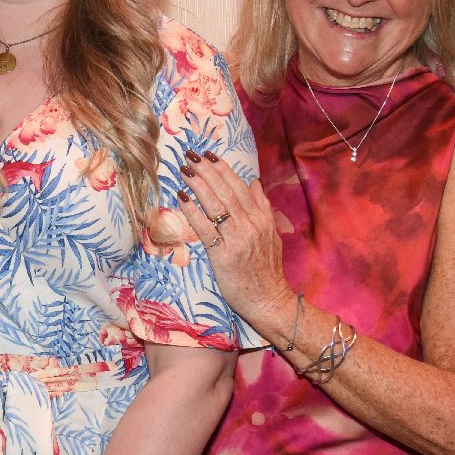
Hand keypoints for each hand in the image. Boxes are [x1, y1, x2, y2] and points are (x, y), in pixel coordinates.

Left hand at [175, 151, 291, 325]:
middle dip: (207, 171)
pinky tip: (182, 198)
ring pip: (216, 205)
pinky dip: (193, 211)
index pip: (241, 187)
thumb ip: (263, 207)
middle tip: (190, 155)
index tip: (209, 155)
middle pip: (226, 192)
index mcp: (262, 219)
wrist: (268, 300)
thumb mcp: (272, 235)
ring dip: (199, 184)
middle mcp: (251, 225)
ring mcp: (237, 239)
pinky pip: (205, 229)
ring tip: (184, 169)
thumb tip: (255, 182)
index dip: (223, 169)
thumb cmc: (267, 270)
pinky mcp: (223, 255)